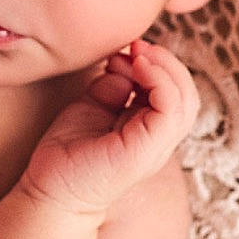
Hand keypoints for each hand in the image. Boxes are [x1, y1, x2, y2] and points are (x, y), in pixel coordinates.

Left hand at [20, 39, 198, 218]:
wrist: (51, 191)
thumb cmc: (69, 152)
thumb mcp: (93, 105)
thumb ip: (113, 86)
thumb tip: (125, 63)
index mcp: (149, 130)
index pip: (175, 93)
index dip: (159, 65)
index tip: (128, 49)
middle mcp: (158, 140)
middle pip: (187, 94)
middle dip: (166, 62)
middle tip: (137, 47)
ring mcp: (155, 148)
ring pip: (186, 102)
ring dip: (165, 69)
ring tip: (138, 55)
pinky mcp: (144, 151)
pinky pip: (171, 112)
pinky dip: (160, 82)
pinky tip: (136, 70)